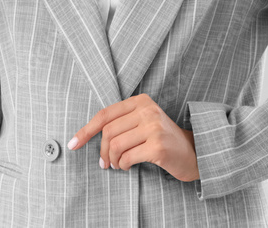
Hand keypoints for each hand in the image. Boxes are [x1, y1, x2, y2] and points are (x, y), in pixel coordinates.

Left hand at [68, 94, 199, 182]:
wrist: (193, 152)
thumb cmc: (163, 139)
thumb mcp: (143, 122)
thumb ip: (121, 123)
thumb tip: (88, 136)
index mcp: (141, 101)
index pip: (105, 114)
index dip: (86, 131)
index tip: (73, 144)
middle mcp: (147, 111)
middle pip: (108, 132)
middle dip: (102, 151)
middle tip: (106, 163)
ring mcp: (154, 127)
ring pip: (116, 146)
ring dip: (113, 161)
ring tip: (119, 165)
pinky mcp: (158, 146)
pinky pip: (127, 158)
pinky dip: (123, 166)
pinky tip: (129, 166)